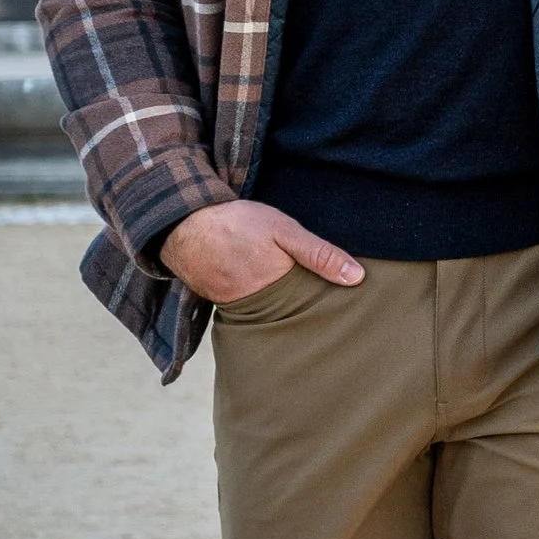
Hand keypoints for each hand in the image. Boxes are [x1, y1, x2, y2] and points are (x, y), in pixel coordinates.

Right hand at [161, 199, 364, 307]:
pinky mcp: (221, 302)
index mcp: (278, 291)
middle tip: (324, 305)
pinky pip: (247, 308)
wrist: (182, 223)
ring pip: (269, 314)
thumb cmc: (237, 224)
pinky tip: (265, 290)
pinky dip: (258, 302)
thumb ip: (320, 254)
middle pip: (291, 315)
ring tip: (294, 297)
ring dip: (281, 307)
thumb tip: (357, 278)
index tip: (345, 304)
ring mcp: (235, 308)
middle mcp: (257, 308)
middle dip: (305, 310)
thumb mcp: (285, 231)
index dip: (326, 303)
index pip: (312, 307)